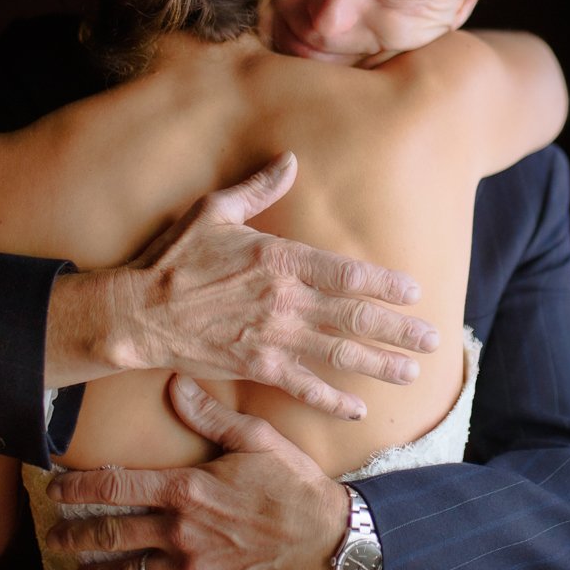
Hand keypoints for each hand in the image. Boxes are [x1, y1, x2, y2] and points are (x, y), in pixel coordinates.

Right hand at [45, 151, 438, 418]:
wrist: (136, 312)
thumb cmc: (174, 258)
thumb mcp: (215, 211)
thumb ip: (257, 188)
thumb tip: (289, 161)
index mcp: (279, 259)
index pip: (347, 272)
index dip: (385, 284)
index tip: (413, 291)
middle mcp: (284, 300)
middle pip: (355, 317)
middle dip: (399, 330)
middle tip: (433, 340)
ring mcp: (272, 338)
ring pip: (339, 354)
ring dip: (380, 364)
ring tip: (413, 373)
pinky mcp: (255, 367)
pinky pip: (303, 388)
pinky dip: (333, 400)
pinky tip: (359, 408)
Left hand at [46, 375, 348, 569]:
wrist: (328, 534)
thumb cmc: (294, 482)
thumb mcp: (256, 438)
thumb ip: (210, 415)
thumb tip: (175, 384)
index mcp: (187, 488)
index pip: (116, 486)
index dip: (78, 488)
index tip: (54, 489)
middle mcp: (182, 530)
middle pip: (112, 534)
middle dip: (76, 537)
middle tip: (54, 539)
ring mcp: (194, 565)